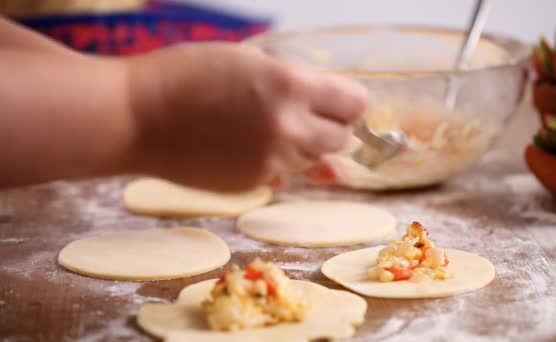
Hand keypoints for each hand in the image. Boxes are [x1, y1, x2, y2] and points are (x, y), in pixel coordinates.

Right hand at [128, 42, 367, 191]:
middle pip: (342, 139)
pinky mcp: (252, 184)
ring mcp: (271, 161)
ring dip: (302, 147)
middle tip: (307, 117)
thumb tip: (328, 106)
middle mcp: (288, 128)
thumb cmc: (187, 75)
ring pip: (314, 160)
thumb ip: (295, 84)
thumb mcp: (250, 62)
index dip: (349, 102)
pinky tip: (244, 146)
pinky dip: (275, 163)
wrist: (136, 116)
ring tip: (266, 129)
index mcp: (290, 86)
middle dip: (331, 127)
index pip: (355, 104)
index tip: (339, 103)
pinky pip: (283, 175)